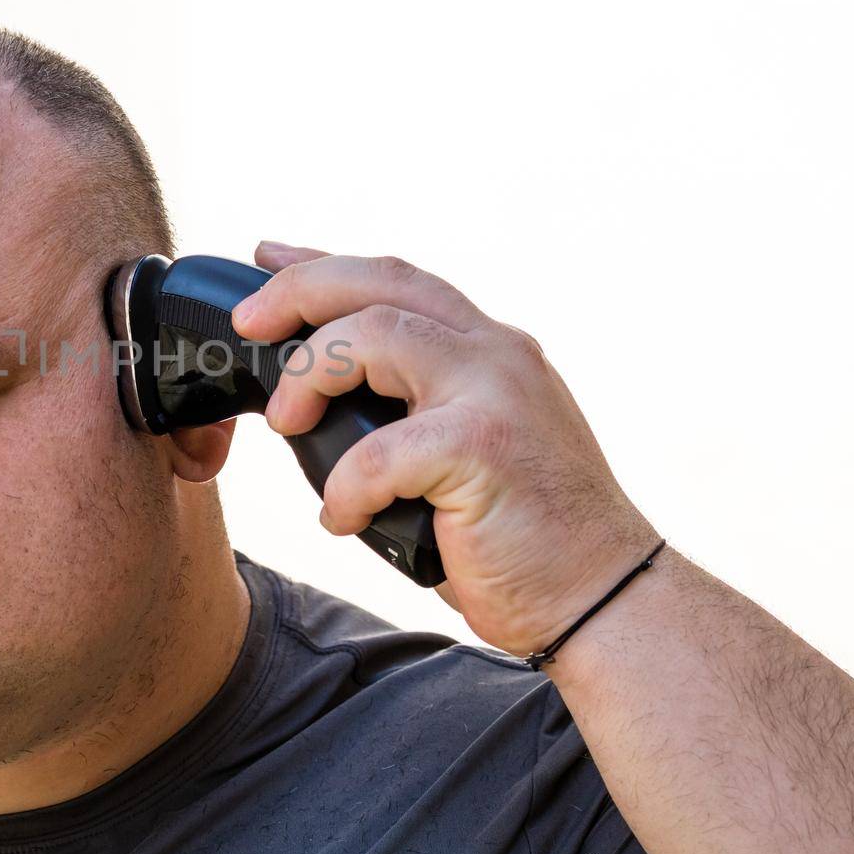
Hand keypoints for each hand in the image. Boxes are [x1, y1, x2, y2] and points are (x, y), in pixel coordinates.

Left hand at [230, 240, 663, 657]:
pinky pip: (378, 452)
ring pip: (373, 335)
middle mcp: (495, 353)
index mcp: (489, 348)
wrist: (605, 596)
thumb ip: (416, 406)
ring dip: (310, 375)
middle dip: (298, 292)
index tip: (266, 257)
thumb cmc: (523, 533)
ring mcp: (494, 393)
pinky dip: (344, 487)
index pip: (396, 278)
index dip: (323, 263)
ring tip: (287, 423)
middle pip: (378, 282)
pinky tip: (341, 518)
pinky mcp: (484, 448)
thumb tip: (320, 399)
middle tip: (248, 323)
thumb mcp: (468, 445)